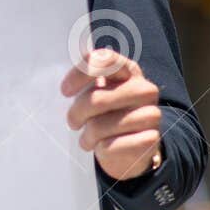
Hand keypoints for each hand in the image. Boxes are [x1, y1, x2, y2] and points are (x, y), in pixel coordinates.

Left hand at [60, 48, 162, 180]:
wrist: (131, 146)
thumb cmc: (106, 113)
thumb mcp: (96, 92)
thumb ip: (83, 81)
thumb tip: (57, 84)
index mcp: (128, 70)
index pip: (105, 60)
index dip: (80, 74)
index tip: (64, 91)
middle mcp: (144, 89)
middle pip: (96, 99)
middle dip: (76, 113)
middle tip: (73, 122)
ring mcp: (151, 114)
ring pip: (101, 126)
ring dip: (87, 136)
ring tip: (88, 139)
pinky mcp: (152, 139)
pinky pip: (113, 146)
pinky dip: (102, 150)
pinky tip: (104, 148)